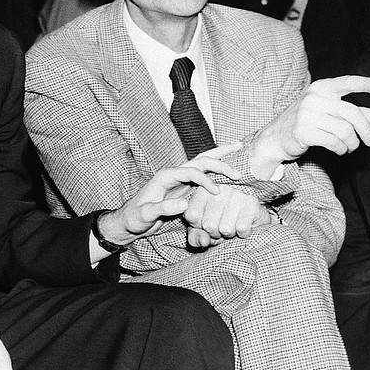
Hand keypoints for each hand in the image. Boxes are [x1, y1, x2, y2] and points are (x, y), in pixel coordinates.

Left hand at [99, 144, 242, 246]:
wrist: (129, 222)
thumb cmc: (134, 218)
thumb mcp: (146, 215)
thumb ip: (162, 209)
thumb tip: (184, 204)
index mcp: (166, 176)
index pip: (191, 172)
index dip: (205, 180)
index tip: (217, 192)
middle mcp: (174, 174)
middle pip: (200, 160)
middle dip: (220, 157)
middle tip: (240, 154)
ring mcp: (180, 180)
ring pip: (203, 163)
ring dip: (221, 157)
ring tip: (239, 147)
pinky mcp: (184, 188)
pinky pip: (204, 176)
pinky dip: (217, 170)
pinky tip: (229, 168)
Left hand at [184, 185, 271, 247]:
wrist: (252, 220)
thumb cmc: (222, 223)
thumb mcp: (203, 231)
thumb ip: (195, 237)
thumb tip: (203, 240)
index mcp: (202, 192)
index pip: (192, 216)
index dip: (199, 227)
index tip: (206, 224)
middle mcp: (218, 189)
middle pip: (209, 225)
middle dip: (215, 233)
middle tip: (222, 227)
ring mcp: (236, 194)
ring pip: (226, 229)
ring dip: (230, 234)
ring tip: (233, 226)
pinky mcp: (251, 202)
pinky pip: (242, 229)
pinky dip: (243, 234)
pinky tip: (243, 226)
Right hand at [249, 75, 369, 178]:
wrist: (275, 137)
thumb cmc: (305, 122)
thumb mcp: (328, 113)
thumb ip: (351, 113)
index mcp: (320, 88)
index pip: (345, 83)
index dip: (363, 84)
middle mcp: (313, 98)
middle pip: (352, 113)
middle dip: (366, 129)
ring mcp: (307, 114)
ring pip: (344, 130)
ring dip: (352, 143)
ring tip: (351, 147)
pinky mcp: (303, 131)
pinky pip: (334, 142)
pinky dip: (341, 148)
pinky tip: (341, 150)